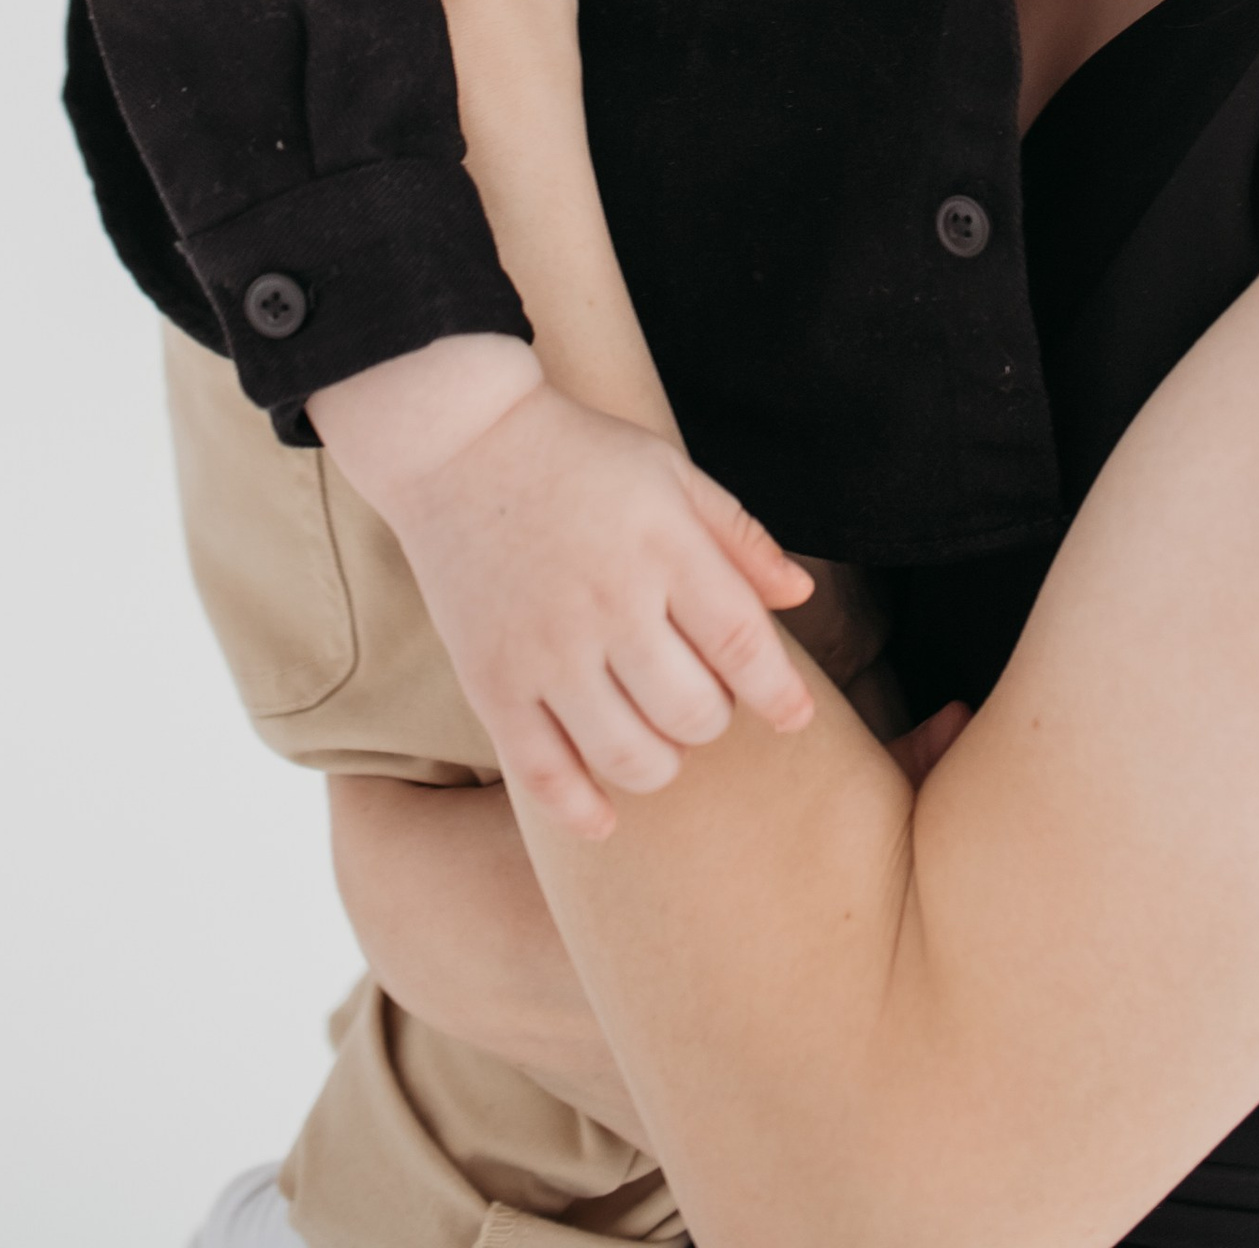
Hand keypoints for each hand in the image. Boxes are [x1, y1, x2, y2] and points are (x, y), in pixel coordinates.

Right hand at [324, 343, 817, 841]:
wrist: (457, 444)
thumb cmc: (579, 455)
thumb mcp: (670, 472)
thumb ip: (738, 536)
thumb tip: (801, 596)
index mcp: (664, 546)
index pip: (742, 644)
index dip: (780, 693)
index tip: (795, 716)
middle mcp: (610, 603)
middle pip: (693, 711)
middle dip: (714, 717)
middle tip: (700, 693)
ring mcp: (547, 649)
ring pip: (628, 756)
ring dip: (662, 763)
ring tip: (657, 735)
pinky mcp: (492, 681)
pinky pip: (543, 775)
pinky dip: (581, 810)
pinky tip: (604, 814)